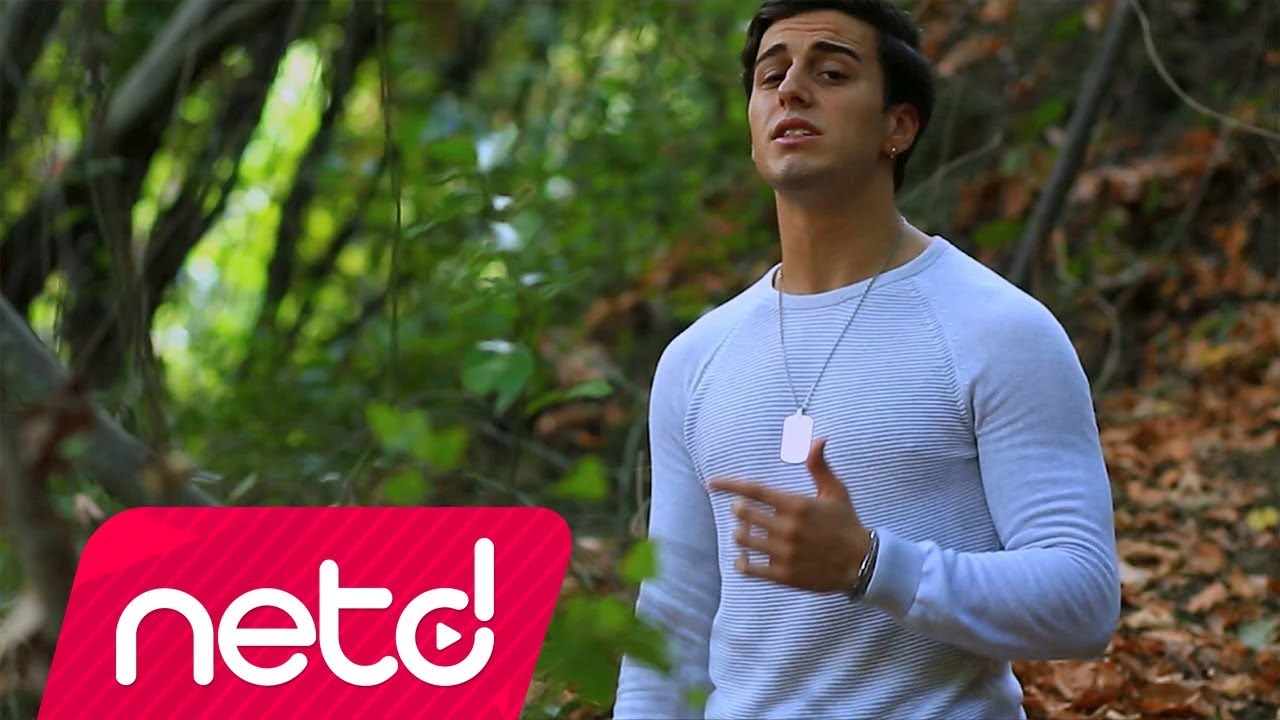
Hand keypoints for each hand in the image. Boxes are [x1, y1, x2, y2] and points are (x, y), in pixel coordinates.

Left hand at [708, 437, 870, 592]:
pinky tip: (743, 559)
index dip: (729, 484)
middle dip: (739, 510)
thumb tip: (818, 438)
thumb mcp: (835, 491)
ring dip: (741, 534)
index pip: (753, 490)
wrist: (862, 563)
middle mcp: (788, 528)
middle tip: (743, 512)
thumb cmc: (846, 523)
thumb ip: (819, 465)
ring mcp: (784, 553)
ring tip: (748, 533)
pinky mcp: (784, 575)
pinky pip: (750, 568)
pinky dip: (742, 563)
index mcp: (796, 504)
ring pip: (743, 539)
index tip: (712, 482)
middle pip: (743, 514)